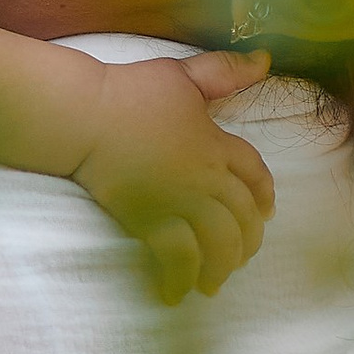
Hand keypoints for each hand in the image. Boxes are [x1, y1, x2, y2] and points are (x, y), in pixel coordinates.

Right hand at [71, 49, 276, 302]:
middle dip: (247, 241)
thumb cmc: (131, 92)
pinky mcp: (150, 221)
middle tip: (241, 256)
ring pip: (218, 243)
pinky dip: (181, 278)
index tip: (266, 212)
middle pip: (242, 217)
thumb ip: (224, 72)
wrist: (86, 116)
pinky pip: (178, 258)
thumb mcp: (183, 76)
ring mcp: (180, 202)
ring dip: (221, 266)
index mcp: (216, 144)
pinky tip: (177, 293)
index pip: (255, 174)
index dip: (264, 194)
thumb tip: (265, 60)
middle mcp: (206, 178)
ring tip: (213, 282)